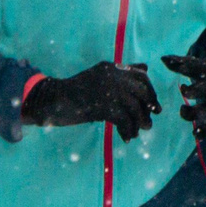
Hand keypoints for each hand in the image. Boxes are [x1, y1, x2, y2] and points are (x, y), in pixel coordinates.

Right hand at [23, 62, 158, 138]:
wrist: (52, 100)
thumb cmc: (75, 91)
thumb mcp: (99, 77)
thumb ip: (120, 74)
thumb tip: (145, 68)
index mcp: (111, 67)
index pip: (141, 75)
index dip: (150, 91)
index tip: (153, 106)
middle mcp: (111, 76)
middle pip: (142, 90)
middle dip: (149, 107)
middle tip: (148, 123)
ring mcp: (107, 90)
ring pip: (134, 108)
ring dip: (139, 123)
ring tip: (138, 133)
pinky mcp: (102, 106)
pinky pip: (124, 120)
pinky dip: (127, 131)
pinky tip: (126, 138)